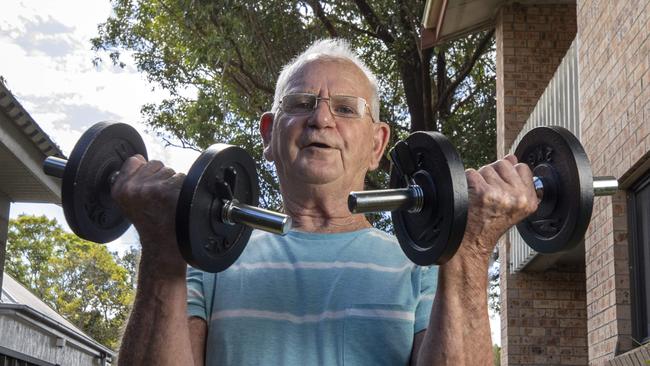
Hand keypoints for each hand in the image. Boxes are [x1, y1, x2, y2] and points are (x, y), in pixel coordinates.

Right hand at [111, 154, 186, 272]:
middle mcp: (132, 188)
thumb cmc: (150, 224)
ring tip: (168, 204)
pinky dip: (184, 189)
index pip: (135, 160)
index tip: (148, 188)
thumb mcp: (129, 203)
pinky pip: (182, 178)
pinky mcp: (167, 191)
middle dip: (161, 178)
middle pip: (155, 163)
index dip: (146, 171)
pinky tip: (177, 204)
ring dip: (173, 184)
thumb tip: (140, 159)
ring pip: (170, 171)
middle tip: (160, 200)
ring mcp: (150, 189)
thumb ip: (132, 180)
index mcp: (119, 189)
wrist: (163, 246)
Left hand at [461, 154, 537, 261]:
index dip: (508, 175)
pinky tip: (471, 197)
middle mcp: (517, 198)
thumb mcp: (512, 207)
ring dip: (480, 180)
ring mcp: (500, 194)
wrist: (472, 243)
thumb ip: (515, 181)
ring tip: (480, 198)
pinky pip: (472, 173)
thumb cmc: (489, 225)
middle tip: (489, 196)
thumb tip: (512, 158)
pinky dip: (467, 183)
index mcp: (529, 200)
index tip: (502, 188)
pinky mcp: (483, 192)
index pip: (522, 168)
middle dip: (493, 176)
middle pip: (503, 164)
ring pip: (486, 168)